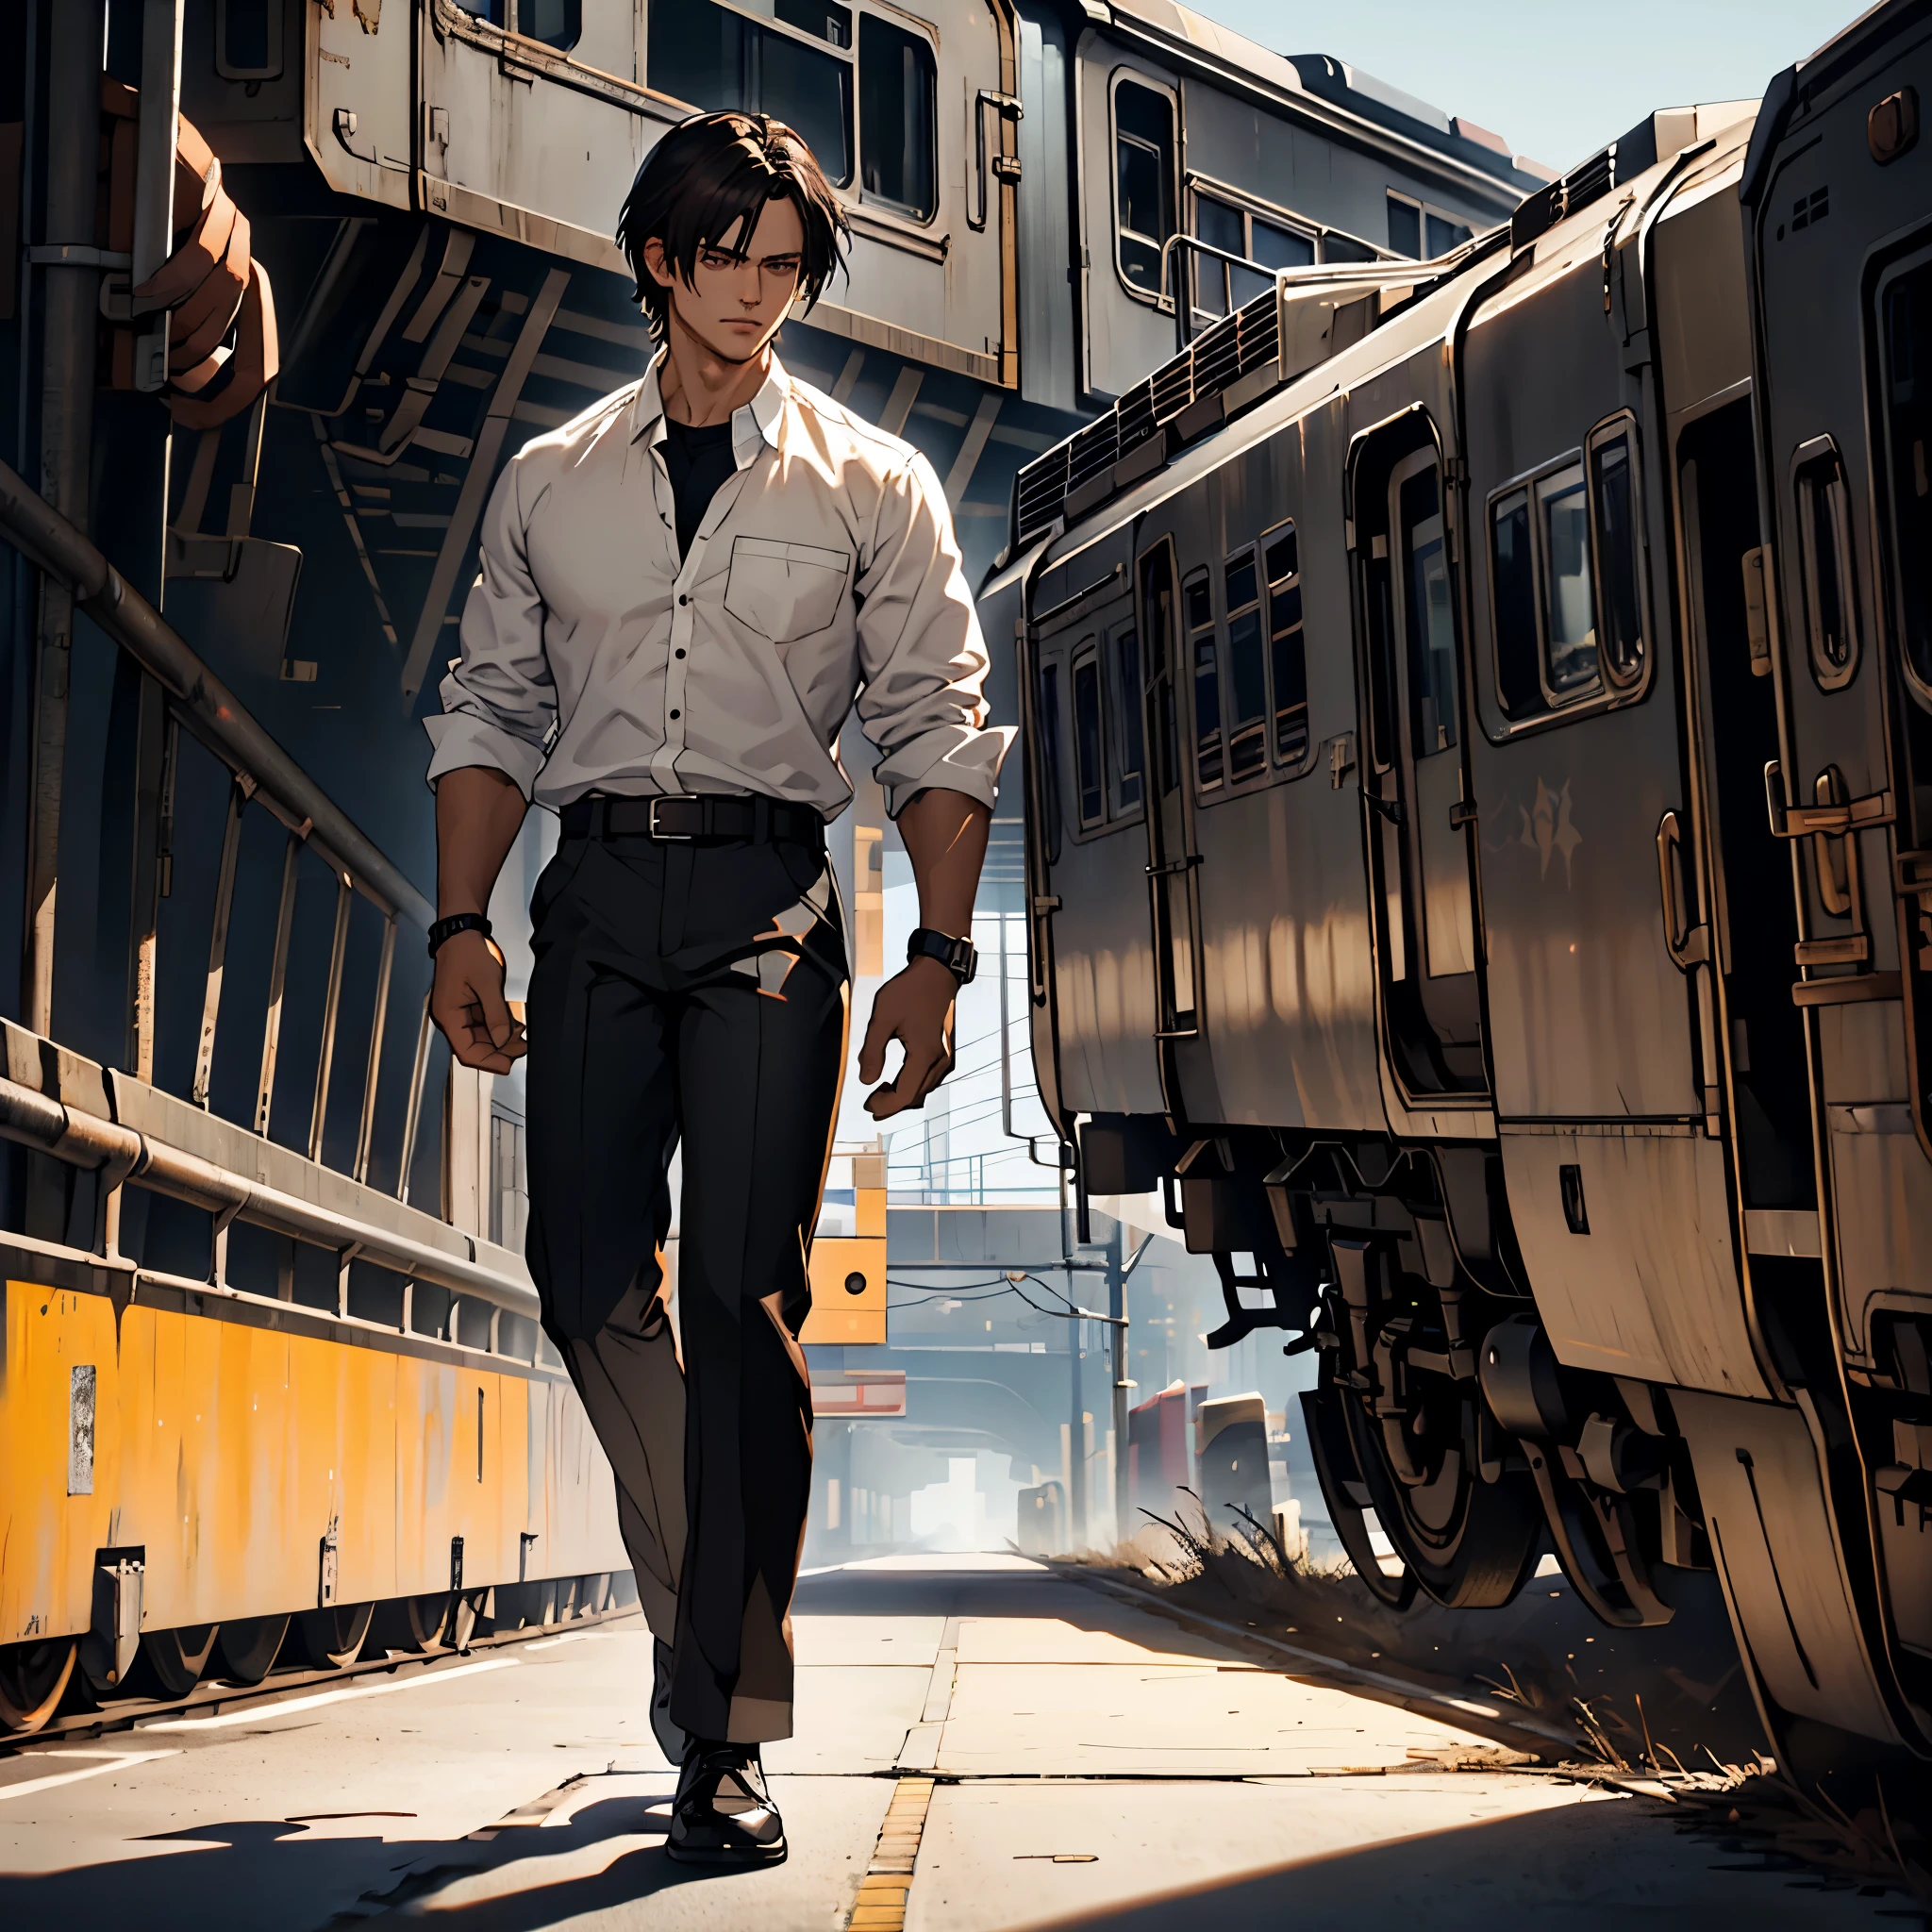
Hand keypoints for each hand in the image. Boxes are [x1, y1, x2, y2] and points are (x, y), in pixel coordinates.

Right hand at [431, 928, 526, 1072]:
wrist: (461, 932)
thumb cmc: (469, 954)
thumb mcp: (487, 983)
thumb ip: (495, 1014)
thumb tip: (503, 1040)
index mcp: (449, 1016)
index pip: (466, 1051)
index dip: (488, 1062)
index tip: (509, 1065)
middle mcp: (451, 1018)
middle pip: (474, 1046)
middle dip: (499, 1051)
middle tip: (523, 1048)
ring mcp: (459, 1012)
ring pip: (481, 1037)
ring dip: (501, 1040)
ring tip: (523, 1038)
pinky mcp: (468, 1006)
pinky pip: (483, 1023)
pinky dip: (498, 1027)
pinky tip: (516, 1027)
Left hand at [858, 957, 957, 1118]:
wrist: (936, 973)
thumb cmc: (909, 992)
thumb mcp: (883, 1019)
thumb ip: (872, 1051)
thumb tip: (866, 1081)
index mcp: (923, 1056)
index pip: (904, 1095)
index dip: (885, 1105)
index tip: (867, 1104)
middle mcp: (939, 1062)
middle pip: (915, 1096)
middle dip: (892, 1104)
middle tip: (870, 1101)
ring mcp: (944, 1057)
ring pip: (923, 1089)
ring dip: (903, 1095)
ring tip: (881, 1091)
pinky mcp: (944, 1051)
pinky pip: (928, 1078)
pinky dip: (912, 1085)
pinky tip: (898, 1078)